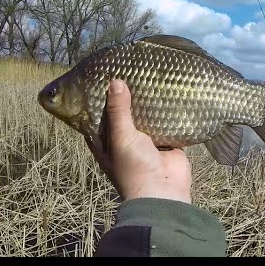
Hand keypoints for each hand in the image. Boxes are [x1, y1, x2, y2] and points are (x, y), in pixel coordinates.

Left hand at [85, 79, 191, 203]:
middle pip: (123, 117)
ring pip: (145, 119)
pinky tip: (166, 93)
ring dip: (146, 104)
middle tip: (127, 74)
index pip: (98, 120)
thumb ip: (119, 111)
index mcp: (107, 145)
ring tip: (147, 78)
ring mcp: (147, 143)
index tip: (100, 81)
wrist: (164, 191)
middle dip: (126, 100)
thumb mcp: (121, 137)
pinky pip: (165, 124)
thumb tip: (115, 82)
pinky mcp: (166, 143)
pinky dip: (166, 112)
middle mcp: (125, 143)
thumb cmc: (134, 166)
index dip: (98, 103)